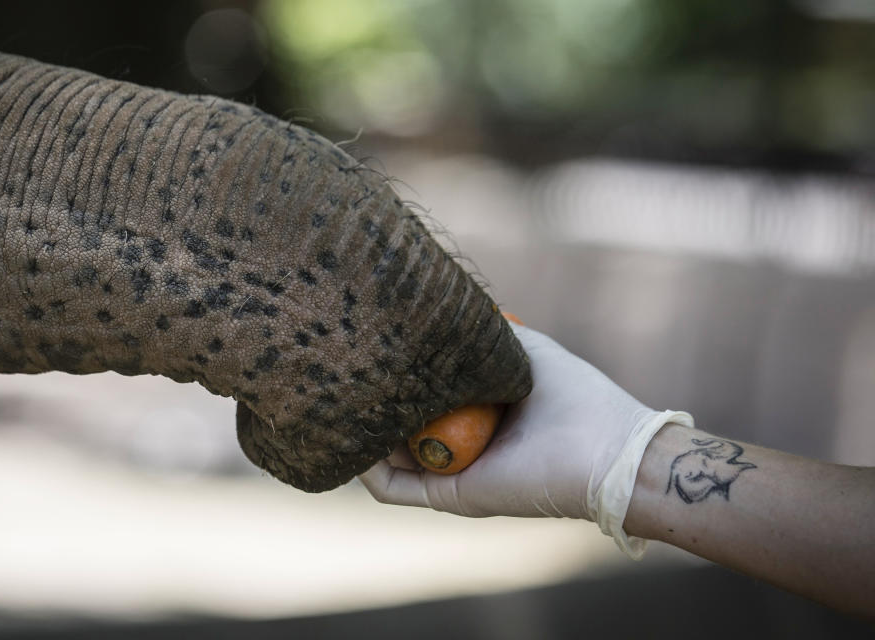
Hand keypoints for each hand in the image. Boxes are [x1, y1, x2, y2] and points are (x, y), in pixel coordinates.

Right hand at [359, 323, 691, 554]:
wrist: (604, 449)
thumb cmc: (574, 396)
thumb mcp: (522, 351)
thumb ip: (485, 334)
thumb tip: (443, 311)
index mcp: (476, 416)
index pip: (420, 399)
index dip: (396, 378)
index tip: (372, 352)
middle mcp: (460, 448)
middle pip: (399, 430)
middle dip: (372, 405)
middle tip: (346, 374)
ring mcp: (453, 475)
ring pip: (389, 460)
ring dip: (363, 434)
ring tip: (341, 398)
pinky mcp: (450, 497)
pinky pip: (393, 487)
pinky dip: (368, 468)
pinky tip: (352, 434)